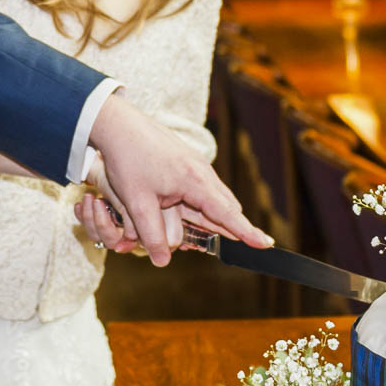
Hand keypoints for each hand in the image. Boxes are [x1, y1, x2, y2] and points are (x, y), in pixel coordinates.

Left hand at [87, 93, 271, 264]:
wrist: (119, 125)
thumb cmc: (128, 159)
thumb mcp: (137, 202)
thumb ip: (151, 234)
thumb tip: (162, 260)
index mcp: (195, 181)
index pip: (228, 214)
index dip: (246, 232)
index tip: (266, 245)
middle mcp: (202, 173)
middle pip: (224, 209)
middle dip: (223, 230)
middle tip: (218, 248)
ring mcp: (196, 167)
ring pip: (211, 201)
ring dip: (204, 220)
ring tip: (194, 235)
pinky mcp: (187, 165)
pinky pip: (200, 192)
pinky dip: (195, 207)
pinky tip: (179, 214)